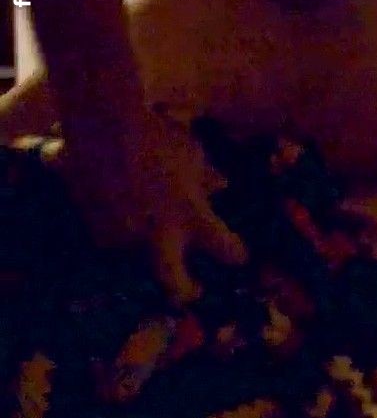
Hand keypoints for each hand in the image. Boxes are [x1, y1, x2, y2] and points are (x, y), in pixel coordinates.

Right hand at [59, 109, 246, 303]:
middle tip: (195, 292)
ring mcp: (124, 236)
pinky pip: (115, 242)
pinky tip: (123, 211)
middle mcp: (158, 234)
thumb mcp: (194, 156)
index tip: (240, 257)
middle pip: (175, 284)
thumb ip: (207, 180)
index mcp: (191, 215)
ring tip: (148, 226)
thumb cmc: (157, 135)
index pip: (226, 249)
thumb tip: (221, 188)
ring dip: (148, 250)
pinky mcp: (94, 231)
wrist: (101, 125)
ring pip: (140, 260)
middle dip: (187, 292)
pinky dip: (122, 232)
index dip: (237, 255)